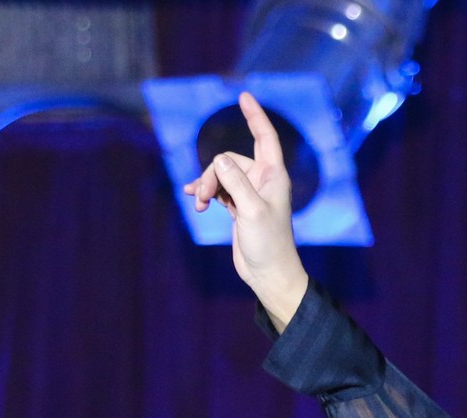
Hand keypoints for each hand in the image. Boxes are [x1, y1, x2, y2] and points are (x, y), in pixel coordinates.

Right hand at [182, 92, 309, 326]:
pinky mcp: (239, 207)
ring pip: (220, 175)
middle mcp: (263, 181)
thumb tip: (218, 159)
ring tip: (197, 203)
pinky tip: (194, 201)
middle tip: (203, 197)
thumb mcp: (250, 210)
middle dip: (212, 174)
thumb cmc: (268, 243)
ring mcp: (250, 194)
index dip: (255, 116)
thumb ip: (235, 182)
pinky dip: (206, 194)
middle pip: (229, 160)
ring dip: (206, 186)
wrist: (268, 273)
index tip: (244, 95)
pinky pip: (218, 190)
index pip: (265, 137)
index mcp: (273, 176)